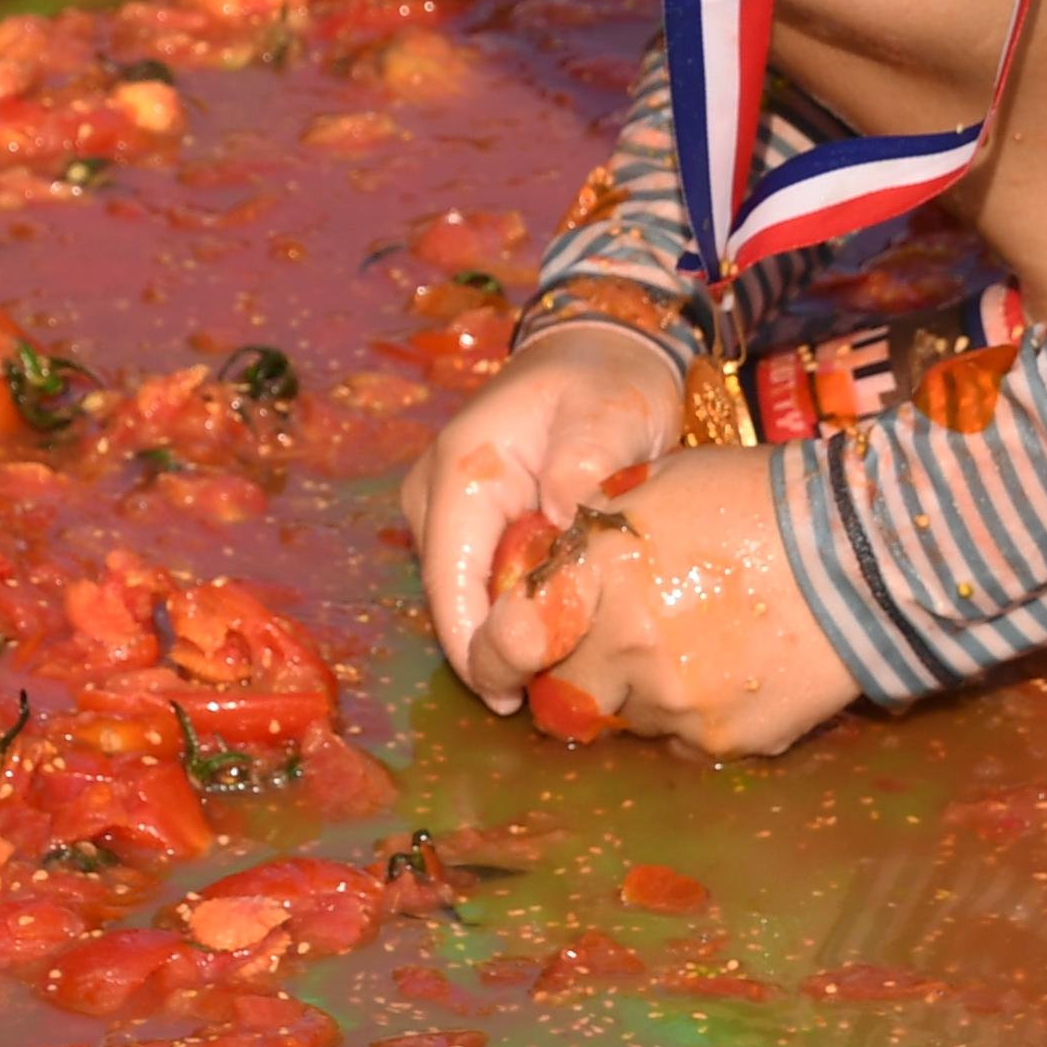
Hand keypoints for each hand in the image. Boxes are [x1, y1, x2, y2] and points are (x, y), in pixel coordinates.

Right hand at [400, 324, 683, 709]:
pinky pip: (482, 581)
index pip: (450, 577)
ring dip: (506, 632)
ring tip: (564, 673)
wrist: (600, 351)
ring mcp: (446, 511)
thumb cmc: (607, 382)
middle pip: (452, 597)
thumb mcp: (610, 414)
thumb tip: (563, 529)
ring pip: (465, 595)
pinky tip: (560, 634)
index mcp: (462, 468)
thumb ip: (586, 468)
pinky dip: (515, 609)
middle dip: (494, 648)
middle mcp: (437, 494)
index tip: (510, 696)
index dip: (475, 645)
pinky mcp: (469, 524)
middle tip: (555, 694)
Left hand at [465, 446, 858, 757]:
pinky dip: (694, 710)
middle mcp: (625, 645)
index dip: (495, 653)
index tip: (499, 656)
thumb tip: (556, 560)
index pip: (513, 634)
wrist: (864, 554)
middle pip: (566, 689)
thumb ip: (596, 528)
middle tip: (614, 643)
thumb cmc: (759, 499)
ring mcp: (674, 700)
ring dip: (640, 689)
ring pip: (627, 715)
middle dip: (579, 670)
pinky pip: (683, 736)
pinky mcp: (721, 740)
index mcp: (602, 573)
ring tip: (692, 642)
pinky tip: (732, 664)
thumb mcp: (661, 483)